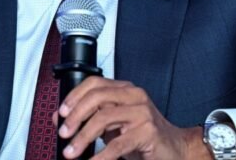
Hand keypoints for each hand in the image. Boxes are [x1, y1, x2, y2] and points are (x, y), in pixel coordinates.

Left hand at [56, 77, 212, 159]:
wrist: (174, 148)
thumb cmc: (141, 134)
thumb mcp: (112, 123)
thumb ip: (90, 117)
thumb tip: (60, 119)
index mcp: (123, 88)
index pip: (94, 83)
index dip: (74, 96)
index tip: (61, 112)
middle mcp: (133, 95)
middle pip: (97, 97)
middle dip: (76, 116)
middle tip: (63, 132)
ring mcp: (141, 112)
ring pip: (104, 118)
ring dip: (83, 137)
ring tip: (71, 151)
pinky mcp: (148, 132)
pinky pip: (117, 144)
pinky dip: (100, 156)